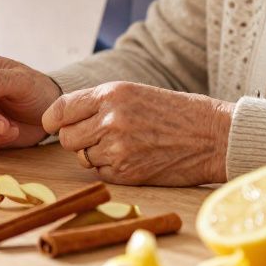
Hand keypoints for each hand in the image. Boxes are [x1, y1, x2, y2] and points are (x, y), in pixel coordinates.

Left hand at [42, 81, 233, 186]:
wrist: (213, 136)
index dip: (52, 120)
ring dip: (94, 155)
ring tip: (123, 145)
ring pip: (81, 157)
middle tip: (98, 137)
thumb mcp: (134, 93)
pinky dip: (111, 169)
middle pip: (66, 138)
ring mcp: (118, 148)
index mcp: (110, 94)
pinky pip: (100, 173)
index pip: (60, 109)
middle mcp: (110, 119)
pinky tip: (133, 158)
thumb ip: (97, 103)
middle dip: (76, 139)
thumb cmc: (174, 112)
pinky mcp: (127, 173)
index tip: (53, 125)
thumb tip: (58, 117)